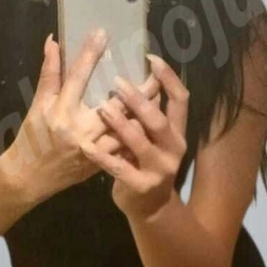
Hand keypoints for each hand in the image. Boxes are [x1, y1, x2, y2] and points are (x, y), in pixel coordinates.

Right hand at [14, 31, 159, 197]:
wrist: (28, 179)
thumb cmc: (31, 138)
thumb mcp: (37, 105)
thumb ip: (49, 73)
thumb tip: (53, 41)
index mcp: (61, 113)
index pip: (77, 77)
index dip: (89, 54)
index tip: (102, 34)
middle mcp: (80, 131)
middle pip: (116, 105)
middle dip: (139, 88)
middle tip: (155, 70)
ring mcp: (94, 149)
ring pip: (128, 128)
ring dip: (145, 111)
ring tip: (159, 93)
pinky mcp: (103, 163)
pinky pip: (126, 146)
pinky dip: (139, 132)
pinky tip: (151, 119)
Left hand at [80, 54, 188, 218]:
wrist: (150, 208)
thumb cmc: (145, 163)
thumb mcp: (153, 139)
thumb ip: (146, 115)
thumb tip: (130, 78)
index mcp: (177, 132)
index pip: (181, 99)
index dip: (168, 78)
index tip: (151, 58)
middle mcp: (173, 148)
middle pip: (159, 120)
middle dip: (139, 101)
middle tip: (118, 83)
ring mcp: (159, 169)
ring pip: (139, 142)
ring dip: (120, 123)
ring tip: (102, 107)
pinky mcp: (141, 185)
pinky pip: (119, 168)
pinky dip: (102, 156)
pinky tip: (86, 146)